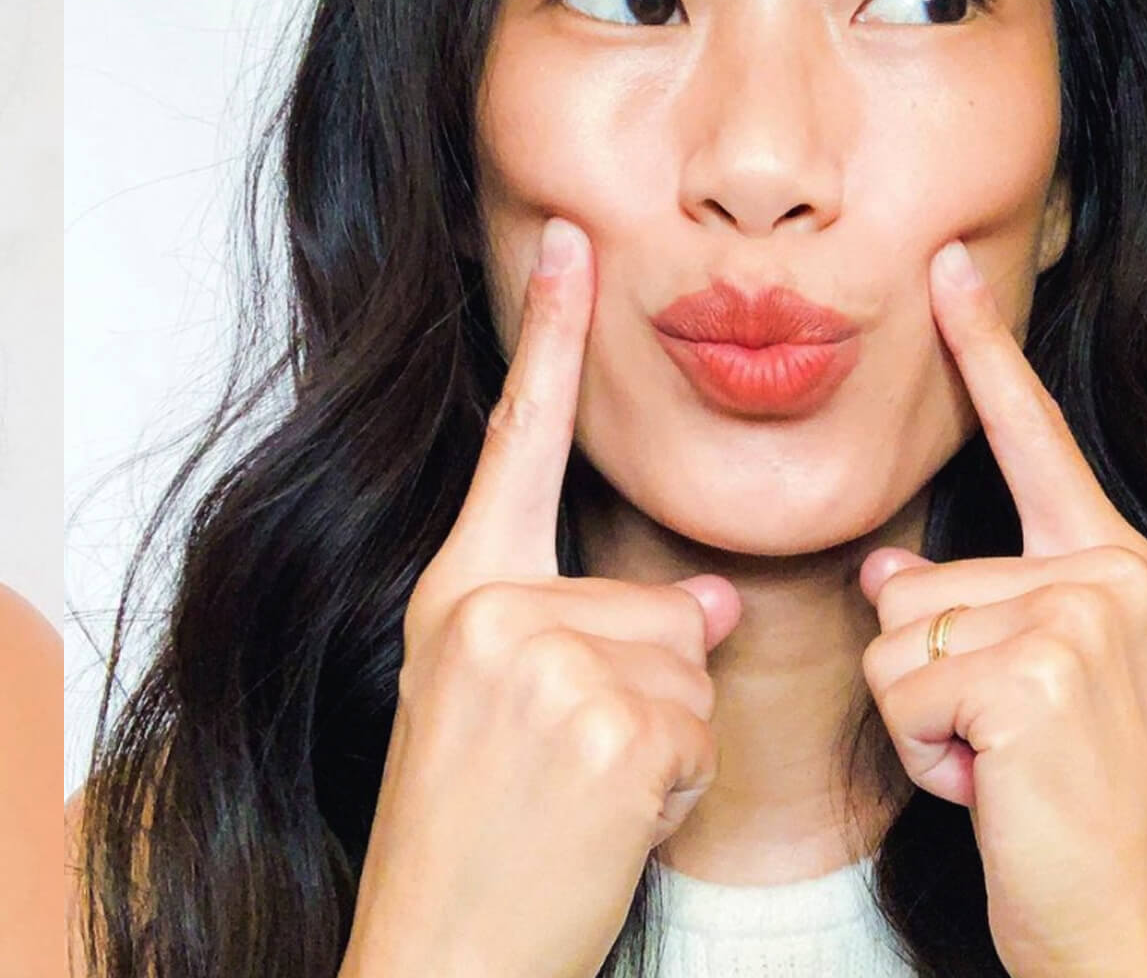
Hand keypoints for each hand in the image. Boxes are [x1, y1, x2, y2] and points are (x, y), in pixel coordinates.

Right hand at [338, 218, 746, 977]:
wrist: (438, 950)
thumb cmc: (469, 842)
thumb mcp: (496, 712)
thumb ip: (578, 634)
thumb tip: (708, 609)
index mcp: (456, 596)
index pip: (513, 449)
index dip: (548, 340)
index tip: (574, 240)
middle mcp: (490, 612)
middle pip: (659, 599)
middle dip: (652, 690)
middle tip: (567, 773)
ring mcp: (546, 665)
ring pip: (689, 663)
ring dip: (666, 743)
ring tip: (581, 801)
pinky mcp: (609, 725)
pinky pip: (699, 722)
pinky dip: (675, 783)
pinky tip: (605, 821)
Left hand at [852, 240, 1146, 976]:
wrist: (1115, 924)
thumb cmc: (1057, 814)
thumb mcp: (1014, 694)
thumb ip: (966, 613)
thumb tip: (888, 568)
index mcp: (1107, 568)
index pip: (1029, 441)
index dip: (982, 351)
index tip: (944, 263)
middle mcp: (1103, 578)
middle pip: (909, 580)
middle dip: (924, 680)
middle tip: (1000, 748)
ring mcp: (1076, 622)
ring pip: (893, 633)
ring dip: (922, 720)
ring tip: (997, 766)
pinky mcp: (1033, 674)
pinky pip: (898, 688)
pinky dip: (925, 754)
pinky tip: (991, 785)